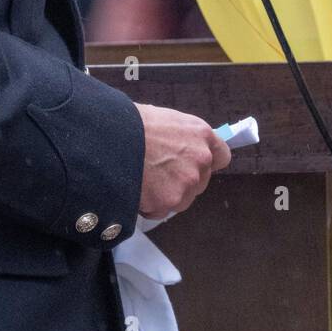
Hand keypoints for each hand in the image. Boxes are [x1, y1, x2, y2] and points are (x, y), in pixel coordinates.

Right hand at [134, 103, 231, 218]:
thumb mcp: (164, 120)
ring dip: (167, 195)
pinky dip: (149, 206)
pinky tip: (135, 189)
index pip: (222, 156)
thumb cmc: (131, 122)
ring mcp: (187, 183)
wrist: (109, 138)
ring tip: (143, 180)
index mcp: (201, 135)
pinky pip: (161, 210)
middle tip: (158, 173)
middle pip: (200, 181)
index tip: (194, 164)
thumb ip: (181, 138)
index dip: (206, 162)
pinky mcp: (169, 202)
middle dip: (183, 181)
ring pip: (182, 199)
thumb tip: (179, 148)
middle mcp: (201, 159)